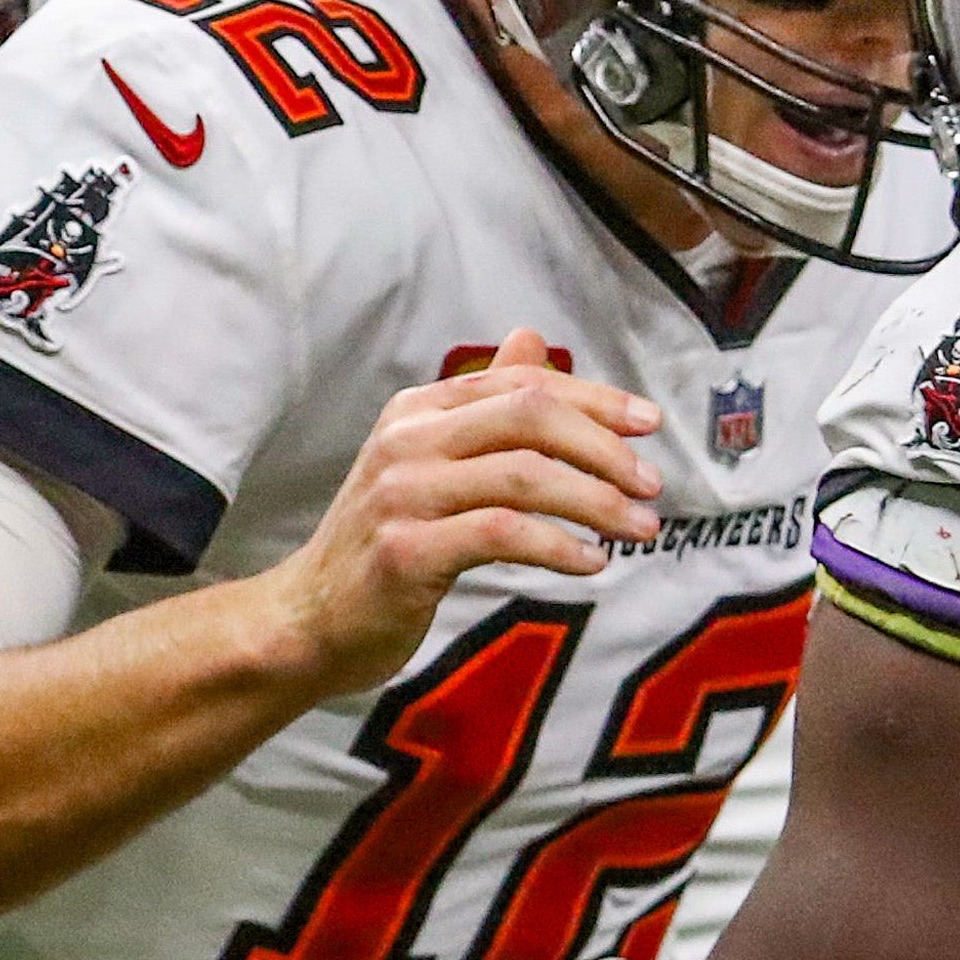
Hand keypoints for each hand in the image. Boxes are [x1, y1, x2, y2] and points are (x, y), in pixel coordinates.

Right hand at [259, 332, 661, 697]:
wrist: (308, 620)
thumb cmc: (383, 541)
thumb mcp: (429, 461)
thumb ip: (484, 405)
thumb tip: (533, 339)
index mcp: (418, 408)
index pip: (523, 383)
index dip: (595, 398)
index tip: (650, 423)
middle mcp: (408, 439)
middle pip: (530, 416)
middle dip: (604, 446)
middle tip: (652, 484)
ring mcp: (402, 493)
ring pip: (525, 476)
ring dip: (597, 502)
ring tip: (641, 529)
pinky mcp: (405, 551)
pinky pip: (502, 534)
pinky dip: (560, 545)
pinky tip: (593, 562)